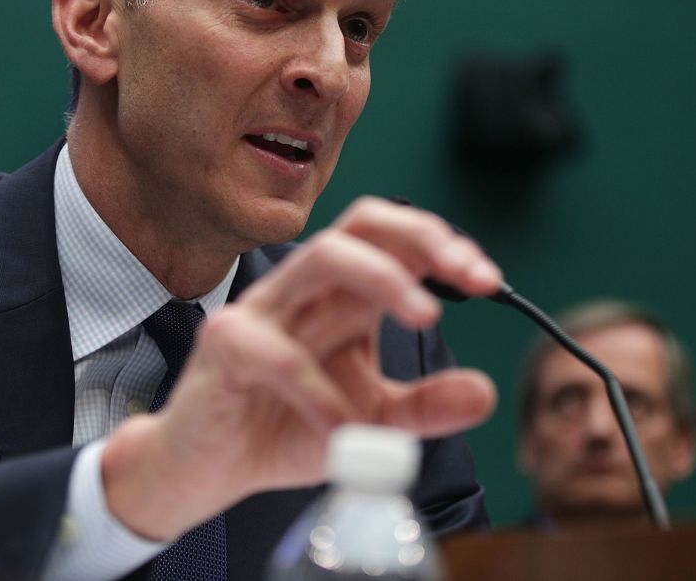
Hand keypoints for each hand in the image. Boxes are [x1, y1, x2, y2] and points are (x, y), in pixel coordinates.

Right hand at [101, 197, 501, 539]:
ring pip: (322, 258)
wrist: (207, 469)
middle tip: (471, 278)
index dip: (441, 245)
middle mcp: (302, 291)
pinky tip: (342, 433)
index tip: (488, 279)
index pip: (390, 239)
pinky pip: (279, 354)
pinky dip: (321, 394)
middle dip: (422, 238)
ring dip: (383, 278)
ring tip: (427, 318)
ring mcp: (261, 310)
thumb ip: (424, 407)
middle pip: (360, 225)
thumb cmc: (281, 429)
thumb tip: (485, 392)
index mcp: (338, 298)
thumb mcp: (369, 423)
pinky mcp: (225, 344)